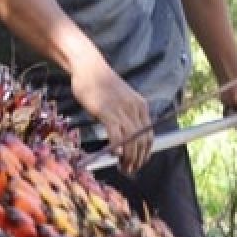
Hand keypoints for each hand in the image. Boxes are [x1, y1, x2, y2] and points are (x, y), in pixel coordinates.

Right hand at [71, 59, 152, 174]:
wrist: (88, 66)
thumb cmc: (99, 83)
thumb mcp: (119, 99)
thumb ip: (124, 115)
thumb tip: (122, 137)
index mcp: (140, 106)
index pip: (149, 135)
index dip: (145, 153)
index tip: (138, 163)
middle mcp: (134, 108)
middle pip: (142, 141)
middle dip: (138, 160)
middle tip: (129, 170)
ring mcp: (122, 110)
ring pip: (132, 141)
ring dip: (129, 158)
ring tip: (122, 167)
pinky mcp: (107, 111)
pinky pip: (116, 135)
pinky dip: (116, 148)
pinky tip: (112, 154)